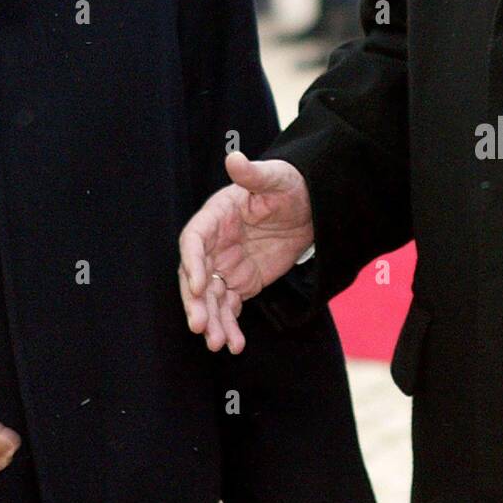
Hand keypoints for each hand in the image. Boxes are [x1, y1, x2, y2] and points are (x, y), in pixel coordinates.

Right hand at [178, 150, 312, 353]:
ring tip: (218, 344)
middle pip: (196, 276)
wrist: (311, 206)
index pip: (194, 240)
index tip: (200, 285)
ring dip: (212, 321)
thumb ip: (253, 173)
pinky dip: (229, 326)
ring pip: (211, 298)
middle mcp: (214, 244)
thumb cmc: (288, 185)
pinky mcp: (242, 283)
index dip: (192, 263)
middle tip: (200, 326)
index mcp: (215, 216)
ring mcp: (226, 265)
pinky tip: (235, 344)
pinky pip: (230, 308)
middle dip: (196, 302)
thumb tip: (234, 158)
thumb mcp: (274, 178)